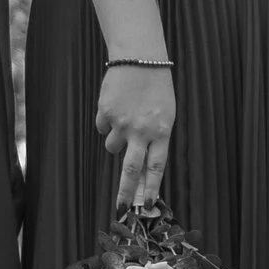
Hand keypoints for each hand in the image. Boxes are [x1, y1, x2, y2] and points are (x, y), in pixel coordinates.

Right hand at [96, 63, 175, 207]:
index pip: (156, 168)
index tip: (148, 206)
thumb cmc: (157, 89)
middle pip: (131, 170)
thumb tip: (141, 167)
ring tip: (125, 120)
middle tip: (121, 209)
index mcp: (161, 133)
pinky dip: (107, 123)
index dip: (151, 189)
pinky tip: (116, 107)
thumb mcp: (166, 115)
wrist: (139, 59)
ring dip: (116, 142)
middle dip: (126, 192)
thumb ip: (155, 139)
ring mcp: (121, 123)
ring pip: (112, 147)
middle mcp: (141, 131)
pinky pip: (102, 128)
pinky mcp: (105, 113)